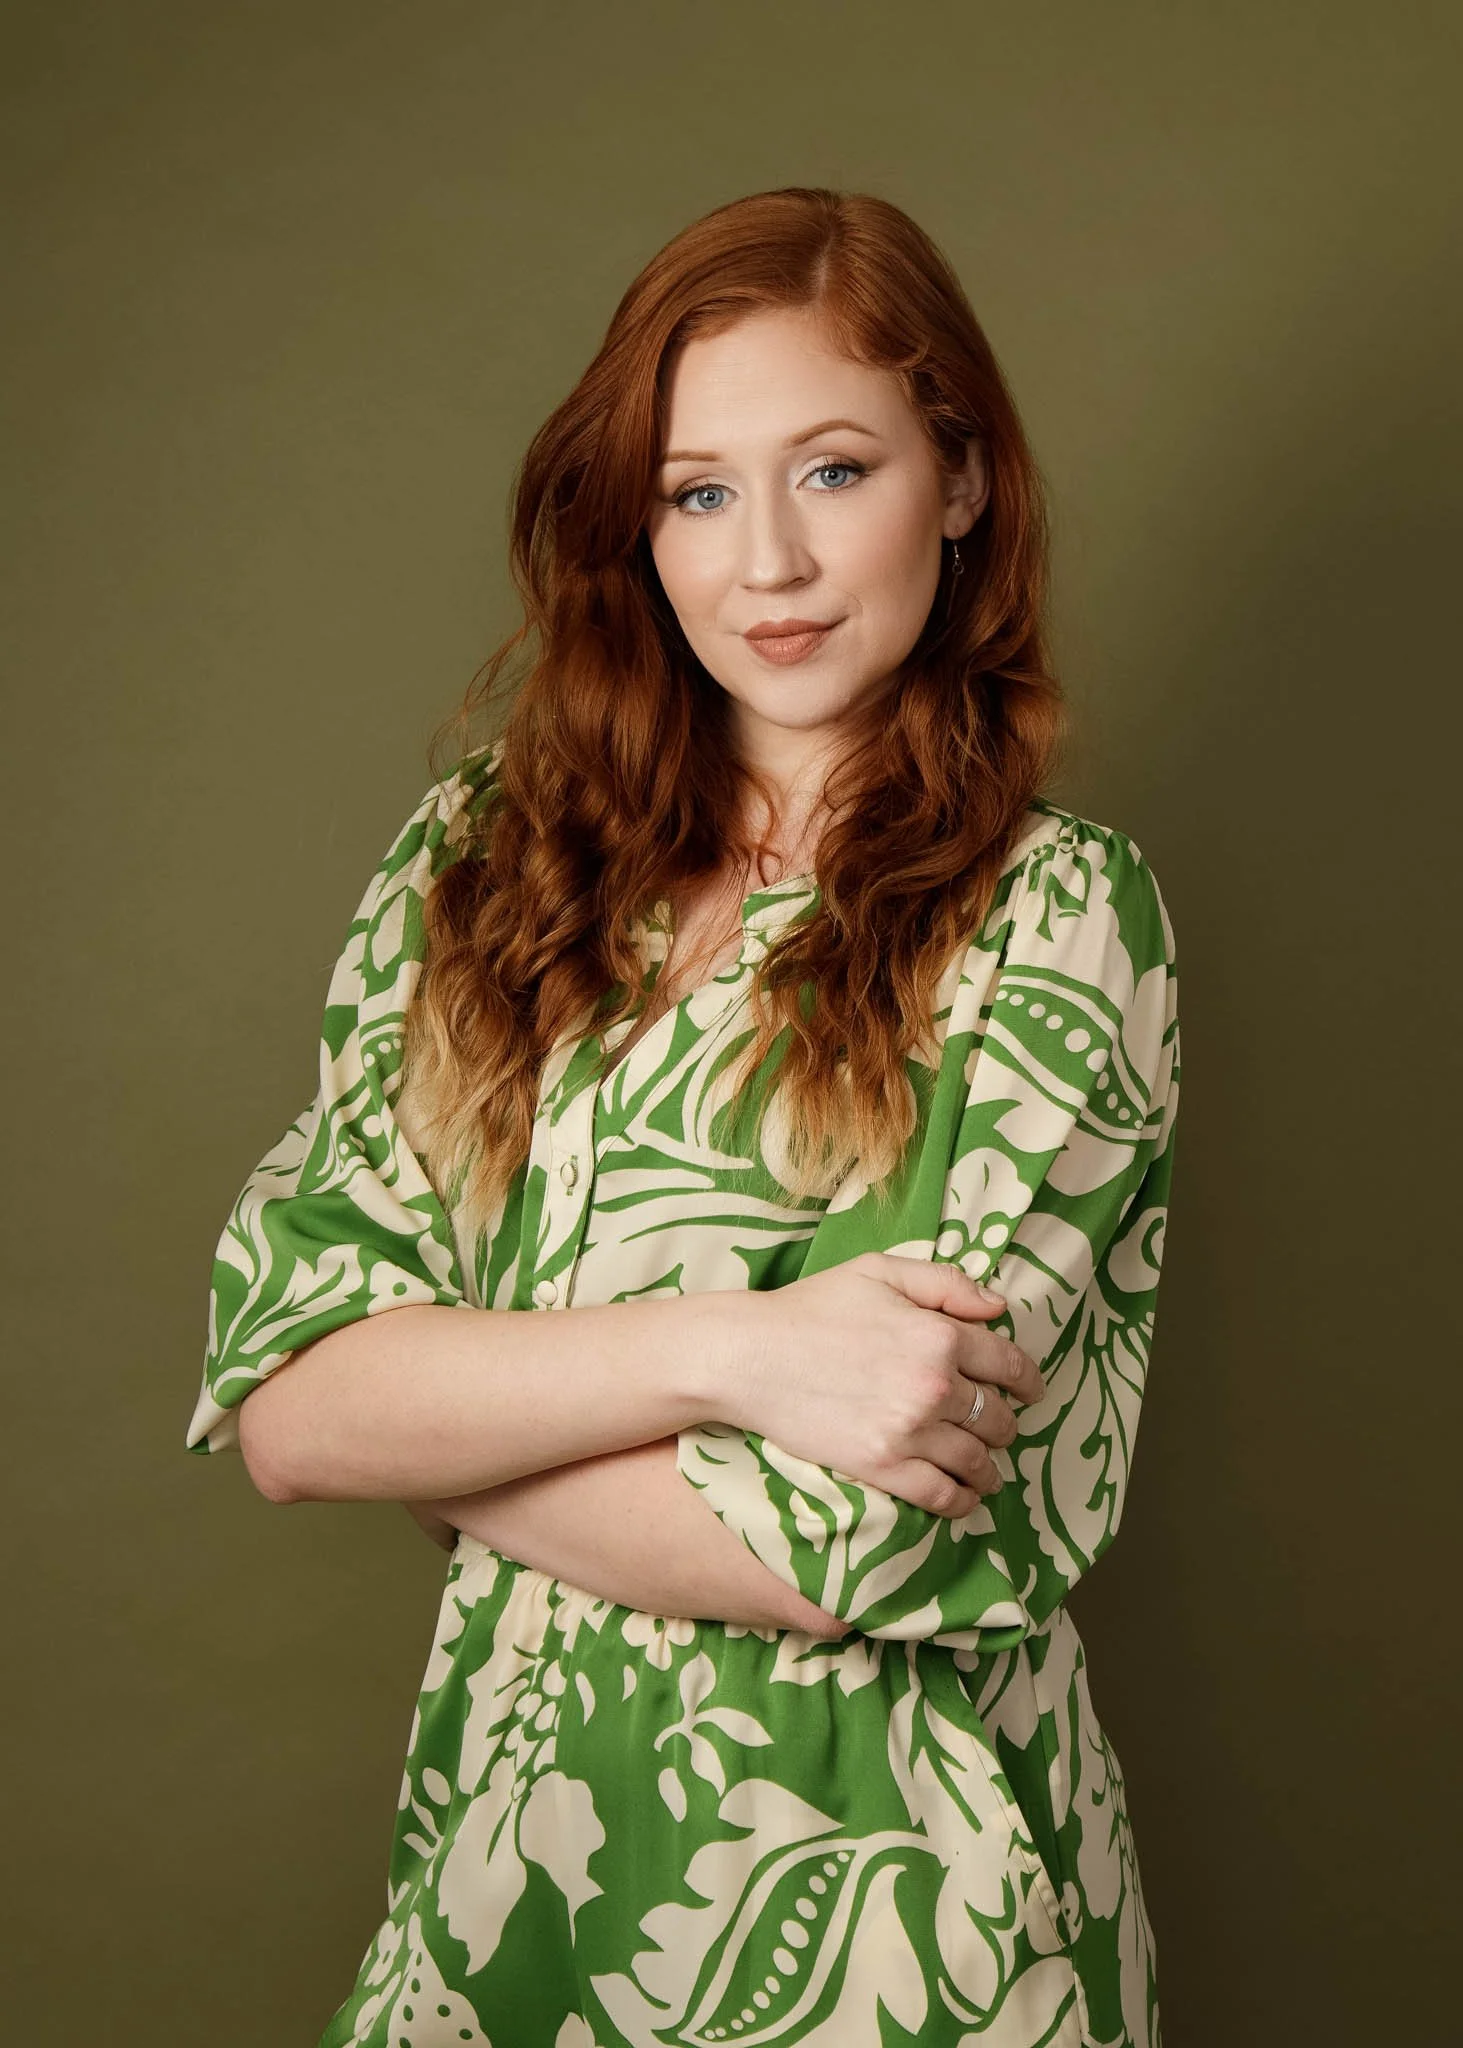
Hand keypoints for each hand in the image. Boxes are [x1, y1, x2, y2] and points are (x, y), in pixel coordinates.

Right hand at [724, 1251, 1045, 1520]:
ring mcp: (910, 1431)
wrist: (749, 1356)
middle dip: (1006, 1422)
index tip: (1031, 1390)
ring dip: (990, 1467)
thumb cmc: (810, 1307)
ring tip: (988, 1470)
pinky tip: (962, 1496)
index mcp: (940, 1334)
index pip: (1009, 1364)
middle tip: (1001, 1427)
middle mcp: (934, 1385)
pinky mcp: (882, 1467)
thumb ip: (945, 1284)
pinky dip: (961, 1500)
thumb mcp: (879, 1272)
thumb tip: (997, 1307)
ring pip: (977, 1460)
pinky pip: (941, 1495)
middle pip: (998, 1417)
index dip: (1028, 1380)